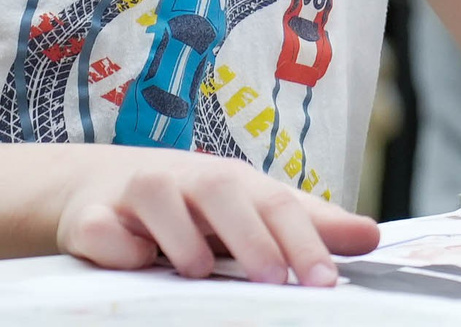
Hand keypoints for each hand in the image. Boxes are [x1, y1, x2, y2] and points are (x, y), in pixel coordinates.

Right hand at [55, 150, 378, 287]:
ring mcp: (135, 195)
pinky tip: (136, 259)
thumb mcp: (250, 209)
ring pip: (156, 197)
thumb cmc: (191, 205)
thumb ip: (307, 225)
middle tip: (274, 279)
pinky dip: (116, 243)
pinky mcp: (89, 219)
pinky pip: (99, 227)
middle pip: (221, 189)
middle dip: (249, 234)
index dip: (304, 239)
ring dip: (180, 233)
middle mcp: (186, 179)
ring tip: (199, 271)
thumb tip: (371, 235)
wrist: (100, 189)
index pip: (275, 202)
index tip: (326, 282)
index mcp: (231, 181)